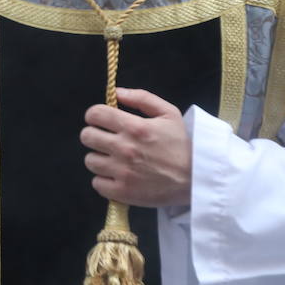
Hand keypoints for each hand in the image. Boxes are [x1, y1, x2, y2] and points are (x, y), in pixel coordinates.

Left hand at [80, 88, 190, 207]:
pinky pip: (97, 183)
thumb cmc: (182, 145)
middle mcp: (125, 148)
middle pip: (87, 137)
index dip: (95, 115)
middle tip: (107, 140)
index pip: (95, 114)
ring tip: (114, 160)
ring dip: (100, 158)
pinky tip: (117, 176)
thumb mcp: (169, 113)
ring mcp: (122, 172)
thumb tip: (116, 92)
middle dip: (95, 135)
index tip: (101, 121)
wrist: (197, 180)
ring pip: (90, 160)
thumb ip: (142, 98)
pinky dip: (104, 180)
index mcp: (135, 127)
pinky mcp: (122, 192)